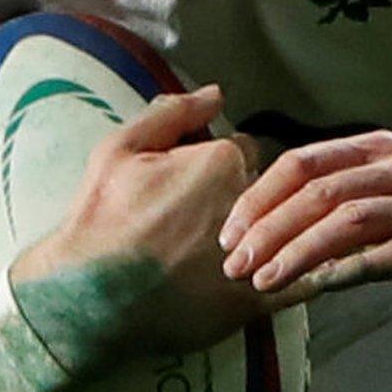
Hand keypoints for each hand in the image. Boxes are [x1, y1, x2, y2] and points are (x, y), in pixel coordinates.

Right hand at [12, 86, 279, 366]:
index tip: (197, 183)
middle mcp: (249, 204)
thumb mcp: (120, 149)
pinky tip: (298, 276)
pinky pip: (302, 281)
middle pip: (268, 190)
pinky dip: (305, 275)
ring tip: (243, 251)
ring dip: (273, 236)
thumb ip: (172, 113)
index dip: (221, 164)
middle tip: (206, 221)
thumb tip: (216, 92)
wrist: (87, 297)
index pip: (244, 149)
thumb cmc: (101, 219)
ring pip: (284, 232)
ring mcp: (257, 252)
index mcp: (223, 161)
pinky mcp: (257, 299)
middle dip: (248, 199)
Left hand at [217, 130, 391, 319]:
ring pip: (352, 219)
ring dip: (300, 250)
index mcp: (381, 149)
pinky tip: (319, 288)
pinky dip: (350, 269)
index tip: (227, 235)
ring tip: (264, 281)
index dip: (259, 196)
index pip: (304, 161)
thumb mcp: (390, 196)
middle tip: (233, 265)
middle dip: (268, 227)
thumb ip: (338, 199)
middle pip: (321, 189)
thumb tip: (265, 223)